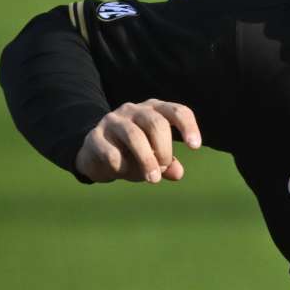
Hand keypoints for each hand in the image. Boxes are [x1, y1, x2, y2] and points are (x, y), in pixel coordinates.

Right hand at [74, 99, 201, 183]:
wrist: (94, 154)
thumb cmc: (133, 153)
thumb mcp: (154, 157)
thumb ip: (168, 164)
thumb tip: (177, 173)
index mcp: (155, 110)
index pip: (177, 111)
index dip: (188, 126)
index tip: (195, 146)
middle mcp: (134, 110)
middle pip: (156, 123)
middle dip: (164, 149)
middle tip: (164, 167)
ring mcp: (112, 121)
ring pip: (134, 135)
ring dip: (147, 160)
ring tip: (153, 179)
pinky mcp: (94, 137)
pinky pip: (112, 153)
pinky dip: (122, 167)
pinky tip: (121, 172)